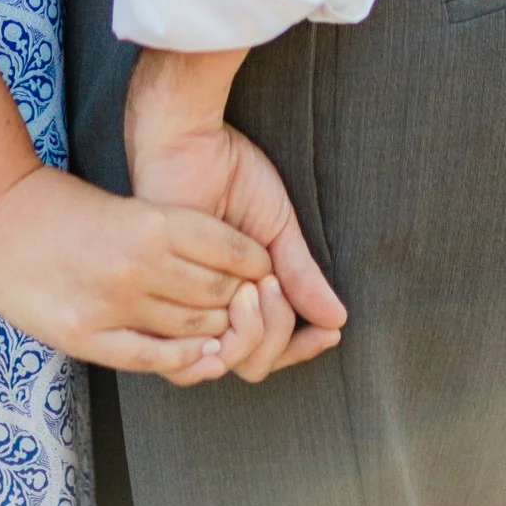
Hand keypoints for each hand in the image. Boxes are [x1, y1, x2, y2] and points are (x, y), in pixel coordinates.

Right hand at [0, 160, 271, 381]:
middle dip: (243, 301)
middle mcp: (139, 264)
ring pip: (192, 329)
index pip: (229, 250)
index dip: (253, 263)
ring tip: (228, 327)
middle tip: (254, 304)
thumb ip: (168, 234)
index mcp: (151, 221)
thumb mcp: (126, 206)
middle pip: (218, 294)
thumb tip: (221, 268)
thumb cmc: (63, 205)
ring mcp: (113, 304)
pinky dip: (185, 361)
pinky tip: (202, 356)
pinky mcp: (86, 336)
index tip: (262, 269)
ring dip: (217, 330)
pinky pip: (152, 359)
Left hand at [126, 52, 346, 383]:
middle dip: (280, 332)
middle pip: (257, 362)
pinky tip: (244, 294)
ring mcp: (190, 309)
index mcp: (243, 291)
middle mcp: (215, 308)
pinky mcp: (167, 305)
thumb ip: (301, 275)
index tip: (331, 331)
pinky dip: (235, 331)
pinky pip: (204, 350)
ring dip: (262, 328)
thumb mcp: (277, 229)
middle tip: (275, 283)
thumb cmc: (230, 173)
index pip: (275, 345)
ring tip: (259, 282)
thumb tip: (338, 319)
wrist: (192, 143)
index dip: (304, 345)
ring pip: (235, 361)